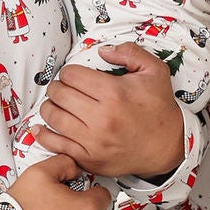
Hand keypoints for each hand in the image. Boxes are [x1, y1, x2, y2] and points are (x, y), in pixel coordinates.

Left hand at [32, 47, 183, 181]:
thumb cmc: (159, 109)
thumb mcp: (155, 71)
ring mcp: (93, 141)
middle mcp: (101, 118)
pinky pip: (55, 145)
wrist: (167, 146)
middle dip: (58, 88)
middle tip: (64, 89)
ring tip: (57, 104)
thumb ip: (130, 52)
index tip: (75, 76)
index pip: (71, 75)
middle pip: (59, 94)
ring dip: (50, 107)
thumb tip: (101, 50)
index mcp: (114, 93)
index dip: (70, 72)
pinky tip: (42, 127)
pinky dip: (44, 134)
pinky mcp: (89, 159)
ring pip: (53, 117)